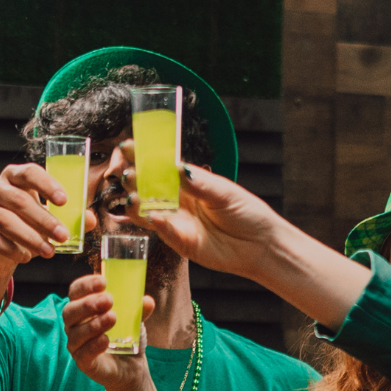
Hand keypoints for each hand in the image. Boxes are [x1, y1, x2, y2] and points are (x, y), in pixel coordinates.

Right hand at [0, 163, 74, 272]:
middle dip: (44, 220)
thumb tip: (90, 219)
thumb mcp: (50, 222)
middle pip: (18, 200)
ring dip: (30, 238)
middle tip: (63, 237)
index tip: (64, 201)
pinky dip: (10, 249)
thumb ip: (70, 219)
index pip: (29, 172)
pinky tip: (25, 257)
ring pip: (4, 220)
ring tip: (49, 252)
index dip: (46, 185)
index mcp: (14, 177)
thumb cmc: (28, 228)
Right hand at [61, 273, 156, 387]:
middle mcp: (75, 325)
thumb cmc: (125, 338)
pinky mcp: (83, 363)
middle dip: (88, 304)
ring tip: (112, 318)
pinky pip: (83, 354)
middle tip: (108, 300)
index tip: (103, 281)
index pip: (76, 292)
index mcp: (83, 309)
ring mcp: (77, 344)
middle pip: (70, 311)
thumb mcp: (134, 320)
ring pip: (75, 333)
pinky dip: (94, 346)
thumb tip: (147, 301)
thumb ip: (139, 311)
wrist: (131, 368)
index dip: (85, 285)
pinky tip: (106, 340)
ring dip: (93, 324)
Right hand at [123, 145, 281, 276]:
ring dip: (138, 205)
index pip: (160, 167)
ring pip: (150, 212)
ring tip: (132, 197)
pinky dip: (158, 224)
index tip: (128, 146)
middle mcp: (179, 201)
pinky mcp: (183, 244)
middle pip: (149, 189)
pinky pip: (165, 233)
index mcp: (188, 182)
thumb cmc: (248, 213)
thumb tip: (176, 167)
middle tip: (128, 174)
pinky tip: (152, 216)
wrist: (262, 245)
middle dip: (135, 180)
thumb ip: (199, 183)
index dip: (143, 156)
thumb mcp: (224, 192)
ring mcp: (179, 223)